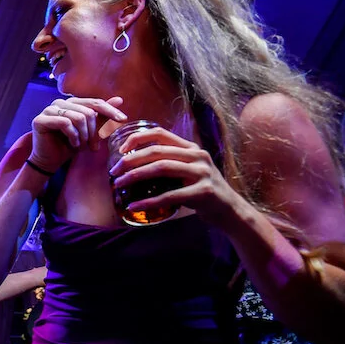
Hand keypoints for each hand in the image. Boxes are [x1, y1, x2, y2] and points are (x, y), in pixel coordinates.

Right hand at [29, 96, 127, 171]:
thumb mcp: (90, 131)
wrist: (50, 161)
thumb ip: (102, 116)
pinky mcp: (40, 120)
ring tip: (81, 145)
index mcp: (72, 103)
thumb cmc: (69, 145)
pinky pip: (65, 123)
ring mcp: (49, 110)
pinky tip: (73, 144)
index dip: (110, 111)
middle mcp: (59, 103)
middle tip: (93, 146)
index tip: (123, 120)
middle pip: (88, 112)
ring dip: (83, 136)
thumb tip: (119, 99)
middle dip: (94, 132)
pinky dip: (73, 136)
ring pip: (78, 117)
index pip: (95, 103)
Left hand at [108, 125, 244, 226]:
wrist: (230, 210)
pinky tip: (134, 205)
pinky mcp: (203, 192)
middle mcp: (197, 156)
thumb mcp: (188, 171)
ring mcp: (202, 172)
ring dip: (135, 177)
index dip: (137, 138)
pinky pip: (169, 195)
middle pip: (156, 151)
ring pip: (161, 169)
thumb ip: (169, 163)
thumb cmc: (202, 191)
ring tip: (119, 185)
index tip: (120, 150)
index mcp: (191, 148)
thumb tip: (133, 165)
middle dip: (130, 160)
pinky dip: (149, 201)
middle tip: (114, 171)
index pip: (160, 133)